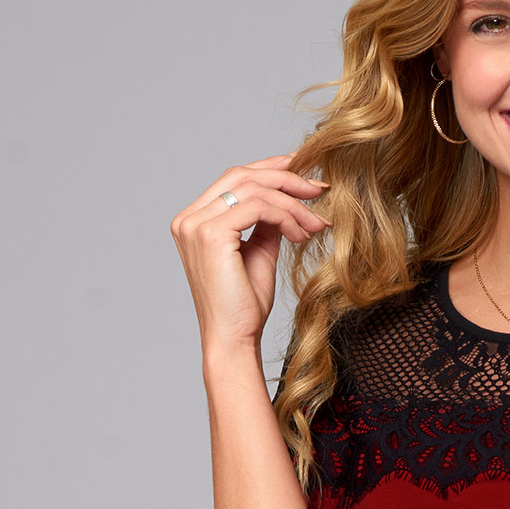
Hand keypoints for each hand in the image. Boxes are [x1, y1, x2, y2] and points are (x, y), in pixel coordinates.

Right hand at [170, 153, 330, 352]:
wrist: (234, 339)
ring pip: (254, 189)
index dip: (271, 169)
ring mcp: (195, 224)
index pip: (234, 179)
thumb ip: (266, 223)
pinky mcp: (211, 234)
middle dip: (286, 178)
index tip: (306, 173)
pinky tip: (303, 235)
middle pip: (242, 175)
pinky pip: (259, 207)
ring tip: (317, 223)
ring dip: (293, 203)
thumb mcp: (259, 253)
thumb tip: (288, 199)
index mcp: (194, 220)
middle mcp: (188, 218)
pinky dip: (287, 216)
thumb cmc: (244, 306)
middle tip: (320, 189)